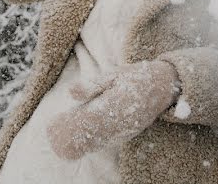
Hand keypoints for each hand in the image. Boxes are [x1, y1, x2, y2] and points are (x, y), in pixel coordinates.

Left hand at [46, 60, 178, 159]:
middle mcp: (120, 122)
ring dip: (79, 140)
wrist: (163, 87)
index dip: (68, 125)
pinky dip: (91, 140)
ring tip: (64, 132)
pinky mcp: (128, 134)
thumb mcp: (114, 74)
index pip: (86, 121)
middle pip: (88, 137)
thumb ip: (92, 85)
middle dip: (70, 136)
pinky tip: (83, 134)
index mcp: (115, 104)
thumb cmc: (135, 77)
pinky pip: (106, 142)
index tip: (54, 122)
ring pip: (96, 142)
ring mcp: (125, 131)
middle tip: (55, 127)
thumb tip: (70, 92)